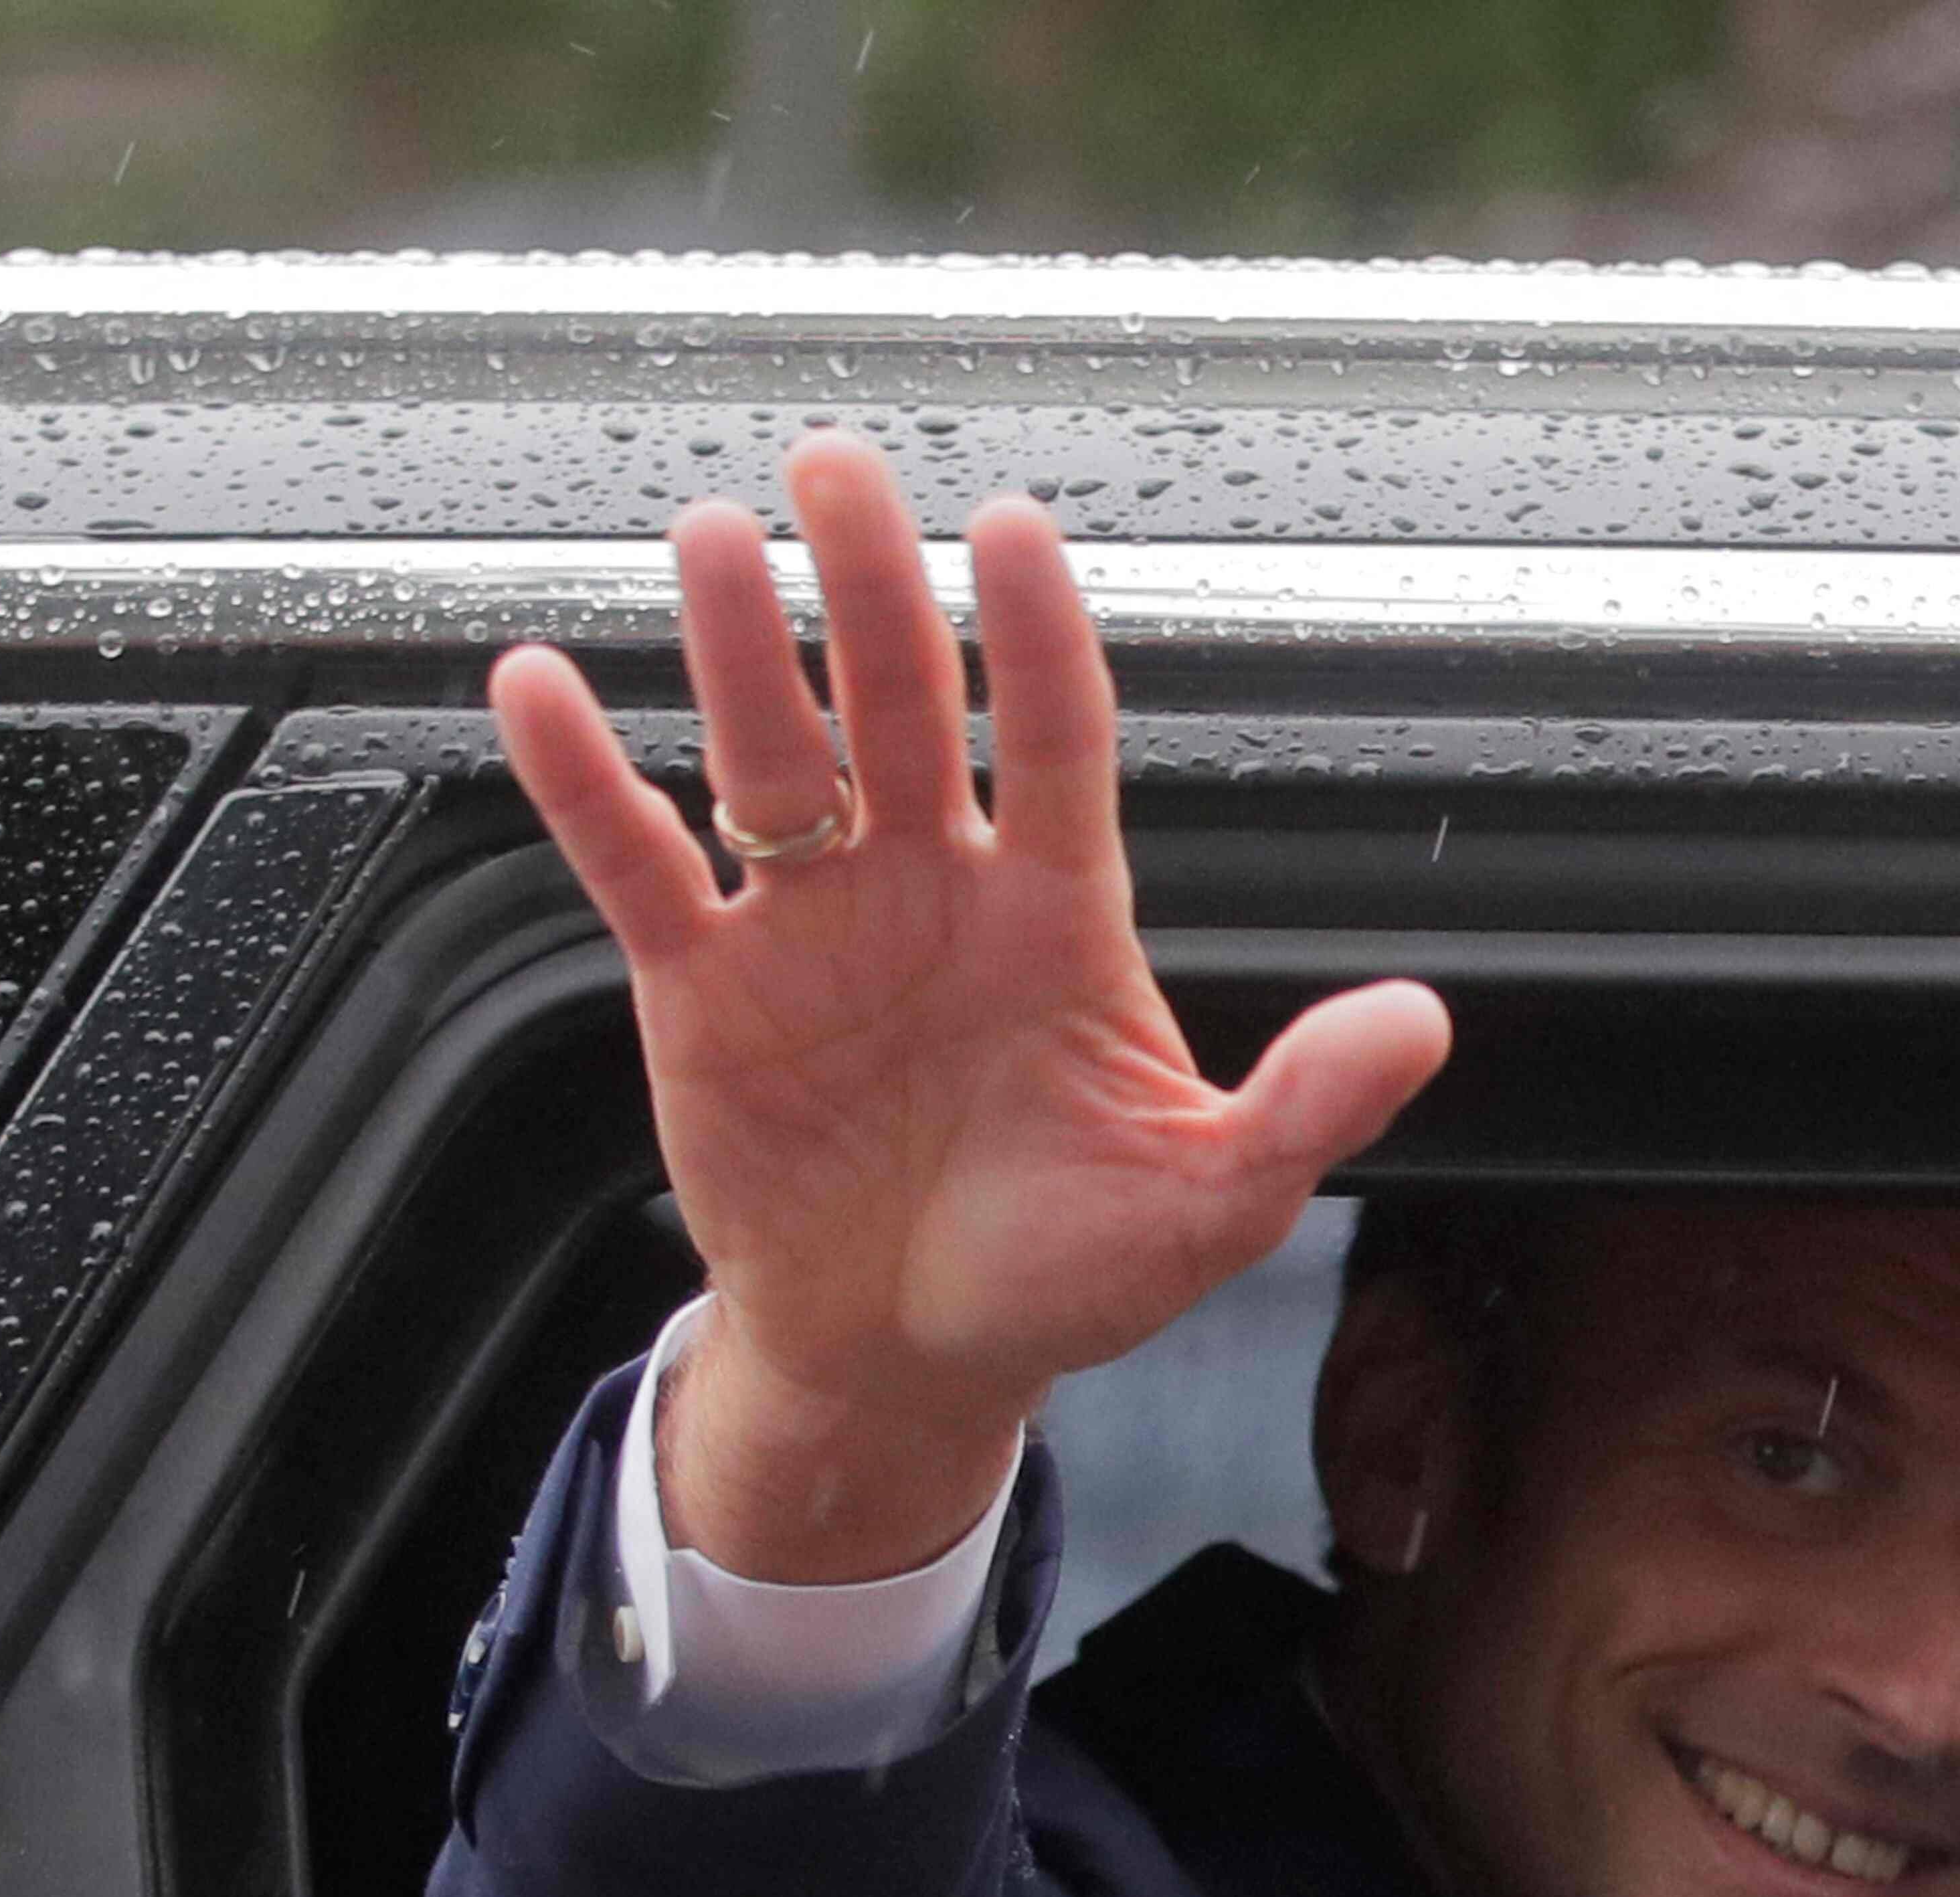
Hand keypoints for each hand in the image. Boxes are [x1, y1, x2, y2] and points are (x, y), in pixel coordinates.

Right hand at [490, 435, 1450, 1581]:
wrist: (915, 1362)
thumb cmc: (1068, 1273)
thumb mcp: (1213, 1202)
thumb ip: (1306, 1104)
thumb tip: (1422, 1022)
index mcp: (1054, 913)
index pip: (1051, 738)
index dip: (1032, 640)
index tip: (1009, 535)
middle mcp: (930, 887)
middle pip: (898, 706)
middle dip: (866, 589)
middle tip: (833, 471)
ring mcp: (811, 926)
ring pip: (769, 757)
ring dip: (735, 651)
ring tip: (704, 538)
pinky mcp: (702, 987)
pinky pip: (634, 863)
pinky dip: (584, 778)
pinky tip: (536, 685)